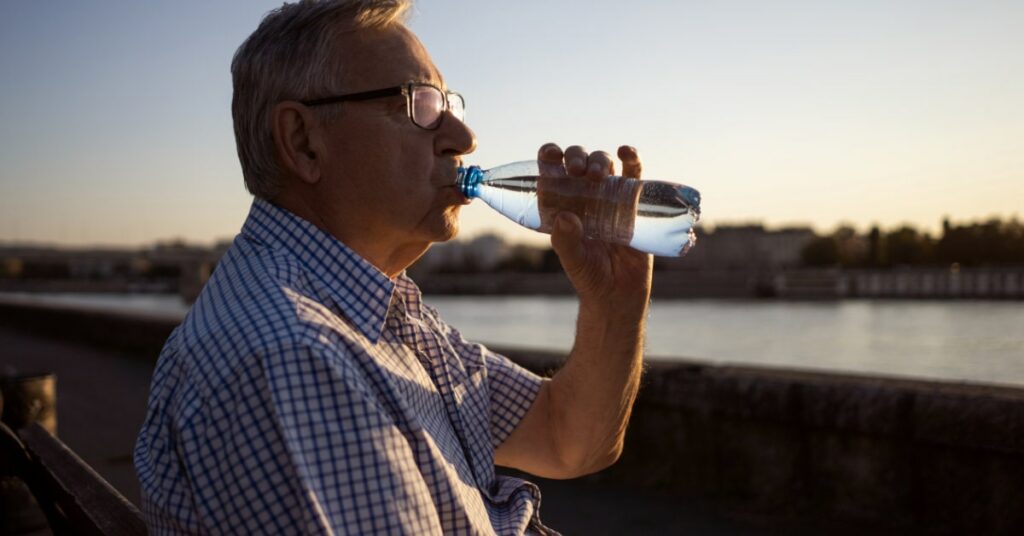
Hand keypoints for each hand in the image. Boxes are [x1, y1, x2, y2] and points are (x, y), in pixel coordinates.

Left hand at [538, 143, 652, 307]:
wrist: (620, 293)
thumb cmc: (590, 276)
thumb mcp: (574, 260)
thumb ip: (566, 241)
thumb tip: (565, 217)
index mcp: (562, 203)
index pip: (552, 171)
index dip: (550, 156)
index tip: (550, 155)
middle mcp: (584, 194)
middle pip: (579, 161)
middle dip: (576, 157)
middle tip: (576, 170)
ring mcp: (610, 195)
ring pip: (604, 163)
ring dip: (600, 159)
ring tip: (598, 174)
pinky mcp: (634, 200)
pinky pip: (634, 173)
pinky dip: (632, 158)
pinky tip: (627, 152)